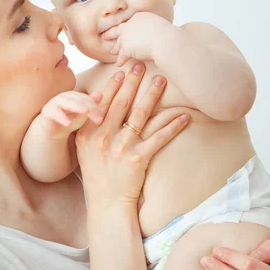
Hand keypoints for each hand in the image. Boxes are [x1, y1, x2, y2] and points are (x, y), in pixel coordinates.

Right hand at [39, 91, 102, 138]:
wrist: (54, 129)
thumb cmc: (70, 118)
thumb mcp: (83, 114)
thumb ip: (91, 105)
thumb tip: (100, 94)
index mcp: (75, 96)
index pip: (87, 100)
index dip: (94, 108)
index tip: (100, 119)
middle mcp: (65, 97)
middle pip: (79, 100)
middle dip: (89, 107)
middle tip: (97, 116)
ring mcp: (55, 103)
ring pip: (67, 103)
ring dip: (76, 106)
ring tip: (85, 112)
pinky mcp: (47, 112)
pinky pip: (55, 113)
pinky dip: (61, 118)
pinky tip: (68, 123)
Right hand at [75, 62, 189, 206]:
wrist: (107, 205)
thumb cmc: (98, 175)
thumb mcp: (85, 150)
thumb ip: (91, 127)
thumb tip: (101, 101)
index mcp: (87, 134)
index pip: (102, 103)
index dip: (114, 85)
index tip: (122, 70)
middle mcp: (102, 138)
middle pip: (121, 104)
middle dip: (132, 82)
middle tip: (142, 64)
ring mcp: (120, 148)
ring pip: (140, 116)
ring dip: (152, 96)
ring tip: (162, 81)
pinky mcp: (137, 160)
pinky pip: (158, 138)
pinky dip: (172, 125)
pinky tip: (184, 115)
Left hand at [107, 12, 171, 66]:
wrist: (166, 41)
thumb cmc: (168, 35)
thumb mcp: (161, 26)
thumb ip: (155, 28)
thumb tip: (157, 32)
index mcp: (139, 17)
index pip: (130, 23)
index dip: (125, 27)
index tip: (121, 29)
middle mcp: (131, 24)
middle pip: (119, 30)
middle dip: (112, 33)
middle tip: (105, 35)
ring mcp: (127, 36)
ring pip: (119, 43)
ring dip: (115, 48)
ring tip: (112, 51)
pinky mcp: (126, 48)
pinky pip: (121, 56)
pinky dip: (120, 61)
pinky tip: (119, 64)